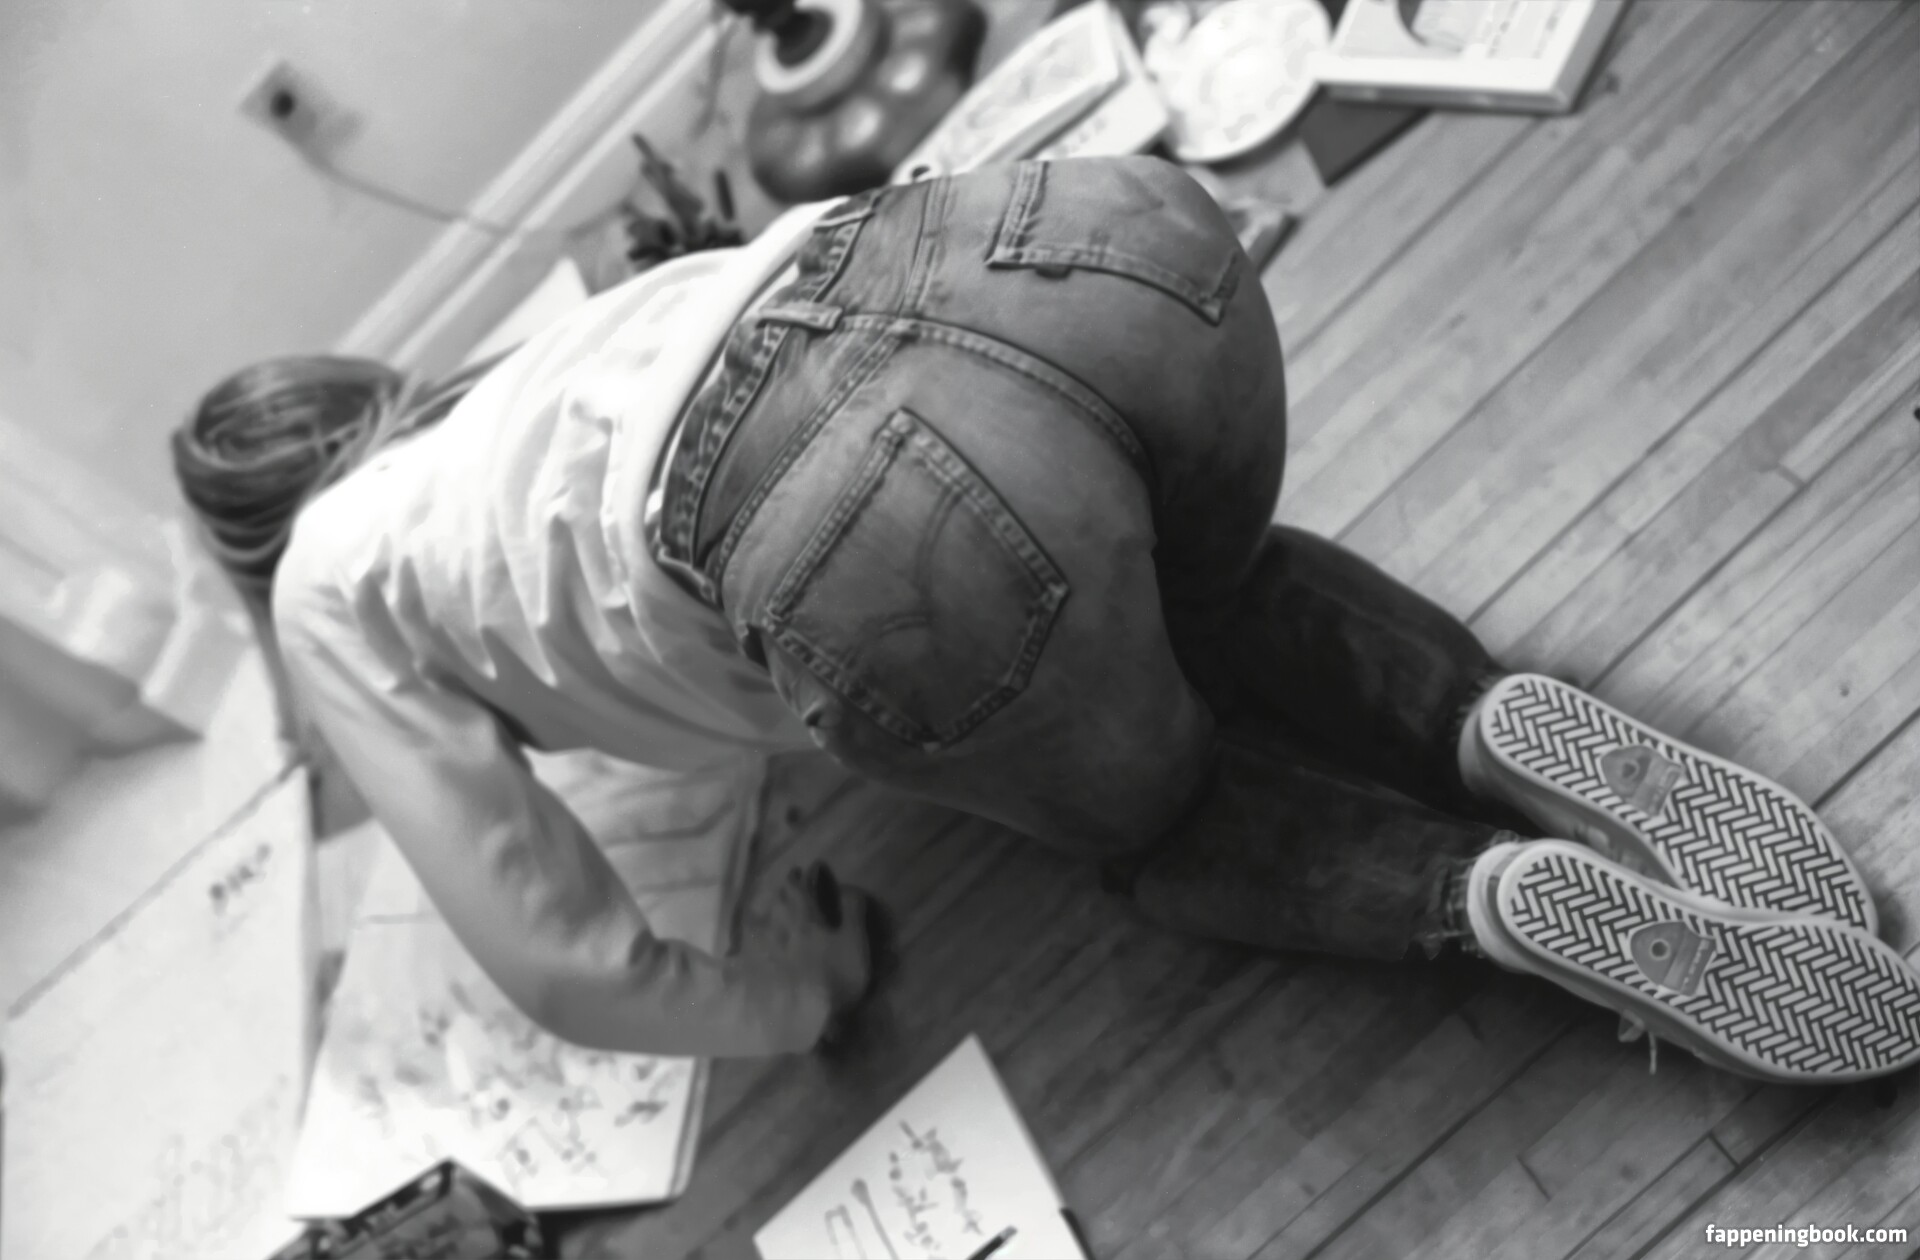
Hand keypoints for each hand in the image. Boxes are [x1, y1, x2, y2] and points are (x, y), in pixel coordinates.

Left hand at [749, 863, 875, 1019]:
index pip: (802, 886)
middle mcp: (778, 922)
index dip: (807, 876)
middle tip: (794, 883)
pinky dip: (755, 935)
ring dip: (772, 908)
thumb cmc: (831, 977)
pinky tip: (758, 939)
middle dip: (788, 888)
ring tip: (779, 906)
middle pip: (780, 898)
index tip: (811, 868)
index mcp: (804, 913)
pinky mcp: (749, 966)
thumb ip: (853, 911)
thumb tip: (848, 887)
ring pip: (764, 917)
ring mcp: (760, 944)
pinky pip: (750, 943)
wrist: (790, 1015)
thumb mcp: (854, 942)